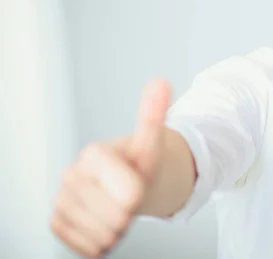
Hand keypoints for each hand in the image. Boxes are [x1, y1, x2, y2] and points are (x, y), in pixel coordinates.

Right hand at [51, 79, 171, 257]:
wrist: (128, 183)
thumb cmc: (141, 164)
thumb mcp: (152, 142)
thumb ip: (154, 115)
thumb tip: (162, 82)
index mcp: (94, 154)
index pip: (129, 195)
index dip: (139, 194)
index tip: (137, 182)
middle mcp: (71, 175)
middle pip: (117, 217)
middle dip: (130, 213)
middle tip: (129, 197)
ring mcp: (61, 200)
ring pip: (102, 235)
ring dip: (117, 230)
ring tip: (117, 209)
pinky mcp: (57, 222)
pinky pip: (86, 247)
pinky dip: (101, 243)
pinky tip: (104, 223)